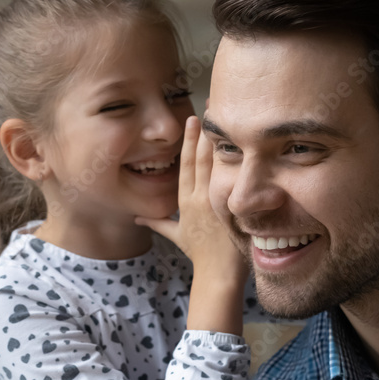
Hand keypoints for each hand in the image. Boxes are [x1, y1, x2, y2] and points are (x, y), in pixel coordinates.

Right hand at [137, 115, 247, 287]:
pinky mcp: (228, 208)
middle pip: (199, 158)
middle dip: (203, 132)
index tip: (192, 120)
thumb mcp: (177, 236)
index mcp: (185, 200)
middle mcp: (197, 197)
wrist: (216, 273)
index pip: (185, 164)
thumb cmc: (200, 254)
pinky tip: (239, 144)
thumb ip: (159, 223)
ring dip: (217, 140)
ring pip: (213, 165)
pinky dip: (232, 162)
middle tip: (211, 106)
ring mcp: (213, 201)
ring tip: (223, 117)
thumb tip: (139, 216)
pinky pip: (229, 180)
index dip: (187, 141)